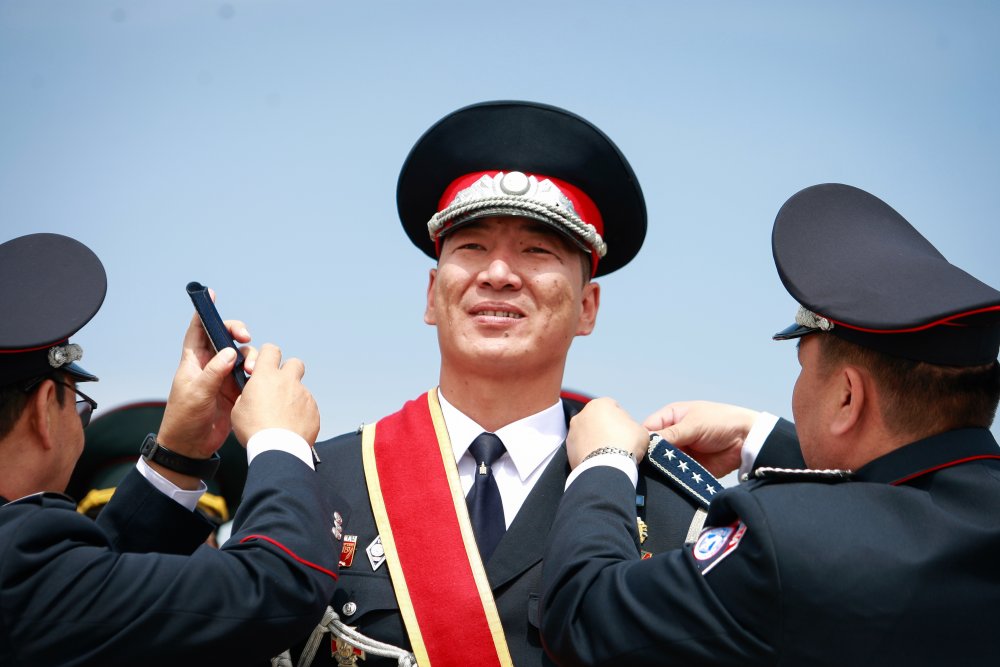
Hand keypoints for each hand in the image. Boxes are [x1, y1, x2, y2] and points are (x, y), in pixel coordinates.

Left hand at [158, 310, 255, 458]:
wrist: (192, 447)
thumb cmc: (184, 418)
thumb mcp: (196, 393)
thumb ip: (214, 372)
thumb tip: (231, 352)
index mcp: (193, 361)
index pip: (198, 329)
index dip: (205, 312)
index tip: (212, 295)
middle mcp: (210, 365)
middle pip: (226, 338)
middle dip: (237, 333)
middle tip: (246, 337)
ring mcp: (224, 377)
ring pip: (242, 356)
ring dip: (251, 357)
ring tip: (254, 369)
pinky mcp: (237, 391)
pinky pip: (251, 375)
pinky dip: (258, 372)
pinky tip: (261, 377)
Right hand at [230, 343, 318, 444]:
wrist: (278, 449)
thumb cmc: (255, 430)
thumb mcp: (238, 409)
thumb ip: (248, 394)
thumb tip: (253, 393)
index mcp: (266, 377)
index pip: (270, 350)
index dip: (267, 355)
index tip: (264, 364)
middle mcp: (288, 381)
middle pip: (294, 363)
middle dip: (288, 371)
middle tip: (279, 386)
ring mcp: (304, 395)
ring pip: (301, 389)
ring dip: (293, 397)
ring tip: (283, 416)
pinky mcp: (314, 410)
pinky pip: (308, 406)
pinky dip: (301, 413)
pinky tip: (291, 426)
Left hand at [567, 397, 648, 468]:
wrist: (607, 467)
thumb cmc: (626, 444)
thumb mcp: (641, 430)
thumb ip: (632, 426)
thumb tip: (628, 431)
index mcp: (599, 404)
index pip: (613, 407)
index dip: (622, 420)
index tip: (627, 432)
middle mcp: (582, 414)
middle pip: (597, 420)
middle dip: (605, 429)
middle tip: (617, 443)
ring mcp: (573, 432)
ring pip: (587, 434)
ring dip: (595, 441)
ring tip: (607, 454)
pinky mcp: (568, 449)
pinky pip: (581, 448)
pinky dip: (588, 453)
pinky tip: (598, 461)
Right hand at [643, 401, 759, 476]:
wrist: (748, 440)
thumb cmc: (721, 422)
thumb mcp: (694, 424)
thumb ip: (671, 434)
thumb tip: (649, 444)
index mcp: (670, 418)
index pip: (648, 429)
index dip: (642, 440)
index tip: (637, 452)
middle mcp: (672, 435)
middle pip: (653, 448)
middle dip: (650, 457)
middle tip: (644, 468)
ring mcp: (680, 452)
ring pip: (663, 462)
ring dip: (660, 469)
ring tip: (655, 476)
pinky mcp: (689, 468)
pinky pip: (676, 474)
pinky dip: (671, 478)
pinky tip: (666, 482)